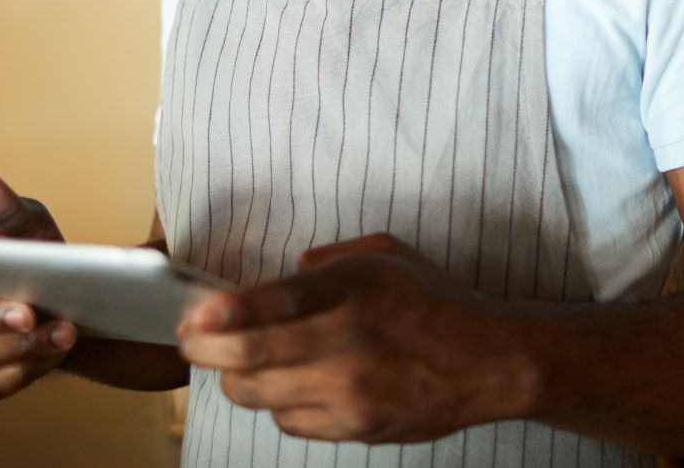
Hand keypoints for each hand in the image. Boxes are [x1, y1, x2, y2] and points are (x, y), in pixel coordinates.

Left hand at [177, 234, 534, 442]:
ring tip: (243, 364)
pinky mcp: (354, 428)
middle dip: (206, 351)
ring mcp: (349, 392)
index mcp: (354, 288)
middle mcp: (347, 342)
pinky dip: (279, 404)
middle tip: (194, 341)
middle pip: (250, 359)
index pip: (273, 303)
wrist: (489, 362)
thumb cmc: (435, 302)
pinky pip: (289, 422)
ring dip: (239, 380)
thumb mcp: (385, 255)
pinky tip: (292, 385)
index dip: (223, 313)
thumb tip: (281, 275)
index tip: (194, 315)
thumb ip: (327, 260)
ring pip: (260, 396)